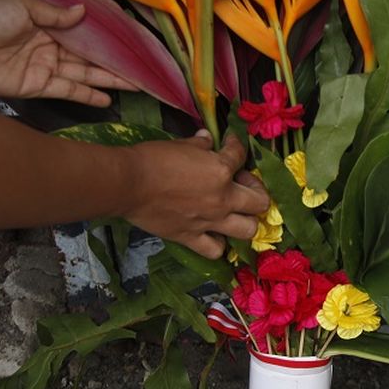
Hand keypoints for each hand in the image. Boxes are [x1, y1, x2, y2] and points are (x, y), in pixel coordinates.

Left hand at [0, 0, 136, 105]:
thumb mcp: (24, 7)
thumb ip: (55, 14)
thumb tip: (83, 11)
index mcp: (48, 25)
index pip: (84, 35)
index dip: (106, 41)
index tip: (130, 46)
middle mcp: (51, 47)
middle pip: (88, 58)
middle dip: (114, 65)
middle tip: (142, 72)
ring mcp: (45, 68)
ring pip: (83, 75)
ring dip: (107, 81)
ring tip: (135, 87)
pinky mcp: (37, 87)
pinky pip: (67, 91)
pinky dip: (86, 96)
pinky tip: (107, 100)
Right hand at [122, 133, 269, 258]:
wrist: (128, 183)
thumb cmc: (153, 159)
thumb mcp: (181, 144)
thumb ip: (200, 144)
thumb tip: (207, 138)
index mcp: (221, 171)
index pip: (240, 156)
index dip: (237, 146)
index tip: (230, 144)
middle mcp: (222, 199)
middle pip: (260, 202)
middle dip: (256, 190)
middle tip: (241, 183)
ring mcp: (209, 221)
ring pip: (248, 230)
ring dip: (247, 221)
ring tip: (236, 212)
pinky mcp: (191, 237)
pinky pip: (215, 250)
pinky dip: (218, 244)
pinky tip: (214, 234)